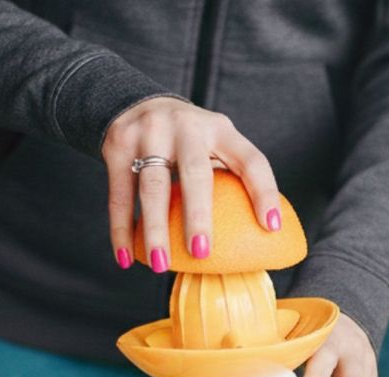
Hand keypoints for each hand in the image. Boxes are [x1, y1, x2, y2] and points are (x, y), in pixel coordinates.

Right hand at [102, 97, 280, 270]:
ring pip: (152, 187)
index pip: (250, 160)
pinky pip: (119, 196)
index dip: (264, 192)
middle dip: (198, 215)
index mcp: (220, 129)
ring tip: (160, 264)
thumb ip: (227, 175)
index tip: (271, 227)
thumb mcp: (212, 143)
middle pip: (194, 172)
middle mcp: (185, 126)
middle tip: (202, 252)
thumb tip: (252, 238)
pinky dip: (122, 231)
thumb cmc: (187, 139)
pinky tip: (126, 258)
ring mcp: (148, 133)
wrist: (134, 101)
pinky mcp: (117, 146)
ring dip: (156, 229)